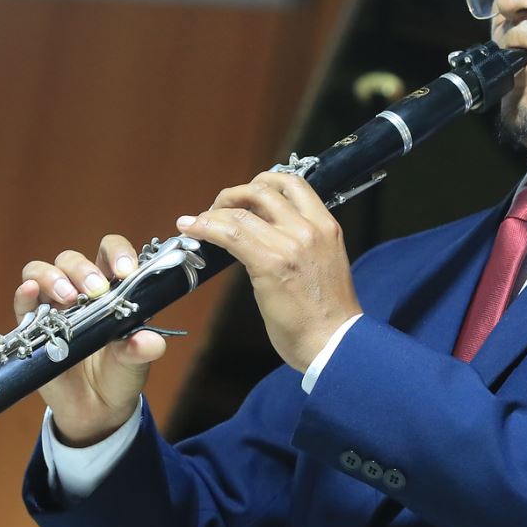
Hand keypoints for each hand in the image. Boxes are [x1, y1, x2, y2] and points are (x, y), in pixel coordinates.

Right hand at [19, 234, 166, 447]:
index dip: (117, 253)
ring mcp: (52, 307)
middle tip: (95, 291)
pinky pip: (22, 303)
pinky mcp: (31, 327)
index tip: (126, 271)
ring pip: (41, 272)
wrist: (96, 410)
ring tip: (67, 298)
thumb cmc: (119, 375)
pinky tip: (30, 292)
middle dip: (83, 270)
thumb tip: (149, 341)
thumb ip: (142, 349)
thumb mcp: (135, 363)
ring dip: (53, 278)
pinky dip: (24, 293)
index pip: (110, 252)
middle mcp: (78, 292)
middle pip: (71, 260)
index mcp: (110, 289)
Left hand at [176, 170, 359, 372]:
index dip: (262, 182)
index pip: (293, 184)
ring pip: (242, 211)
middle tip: (219, 208)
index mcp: (326, 226)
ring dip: (213, 212)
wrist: (335, 343)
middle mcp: (310, 229)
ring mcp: (290, 245)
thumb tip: (265, 232)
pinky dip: (205, 227)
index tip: (244, 197)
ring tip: (198, 221)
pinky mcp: (270, 264)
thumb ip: (300, 243)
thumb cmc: (327, 314)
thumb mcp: (323, 263)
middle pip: (264, 189)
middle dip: (235, 193)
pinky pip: (230, 235)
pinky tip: (191, 228)